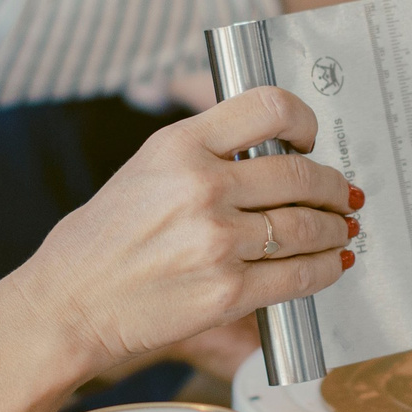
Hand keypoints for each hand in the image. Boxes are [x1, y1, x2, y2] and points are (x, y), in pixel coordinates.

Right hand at [5, 88, 353, 371]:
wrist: (69, 304)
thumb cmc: (102, 240)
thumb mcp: (145, 170)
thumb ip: (204, 156)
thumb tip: (274, 157)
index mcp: (180, 144)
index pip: (269, 107)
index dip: (305, 120)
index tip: (310, 139)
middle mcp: (202, 186)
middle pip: (300, 173)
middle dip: (332, 185)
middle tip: (341, 194)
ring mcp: (217, 241)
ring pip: (307, 227)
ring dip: (334, 229)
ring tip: (340, 230)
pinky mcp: (227, 293)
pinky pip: (297, 277)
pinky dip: (323, 270)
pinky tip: (330, 265)